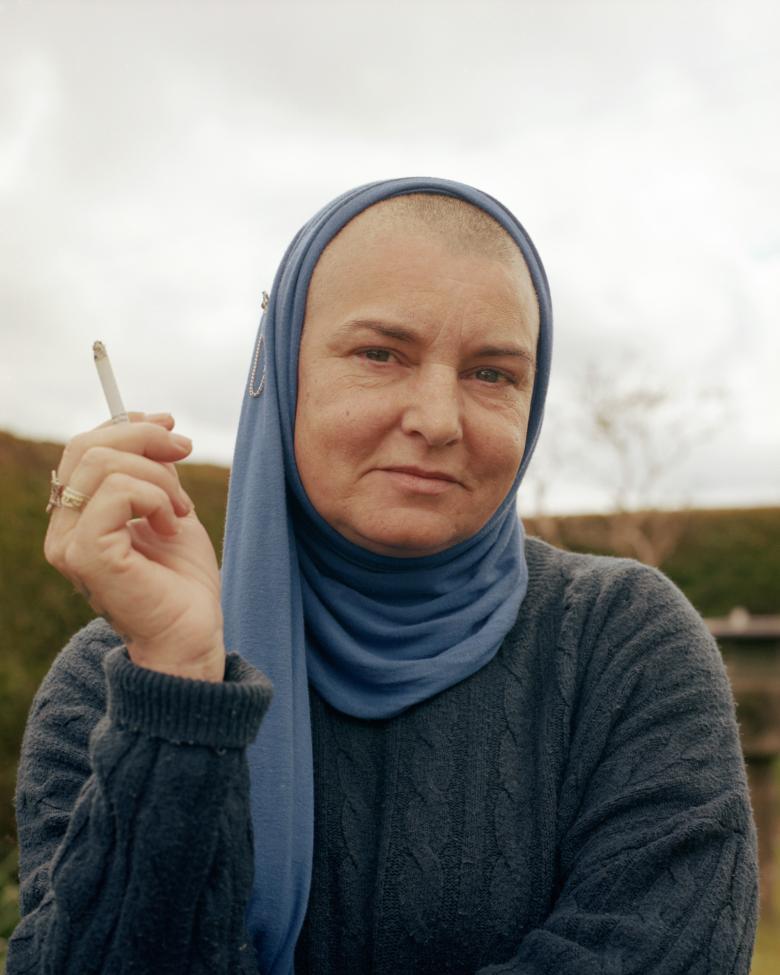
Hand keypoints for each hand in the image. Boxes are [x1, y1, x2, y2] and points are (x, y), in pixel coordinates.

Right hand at [44, 412, 224, 681]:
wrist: (192, 632)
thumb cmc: (182, 580)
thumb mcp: (169, 509)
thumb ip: (153, 472)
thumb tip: (157, 427)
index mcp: (77, 517)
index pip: (82, 449)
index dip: (125, 426)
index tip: (168, 424)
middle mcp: (63, 530)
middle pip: (85, 447)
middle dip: (143, 437)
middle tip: (185, 451)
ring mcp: (68, 544)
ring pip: (103, 465)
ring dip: (159, 477)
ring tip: (181, 510)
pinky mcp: (86, 556)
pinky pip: (116, 493)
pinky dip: (155, 497)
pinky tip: (170, 524)